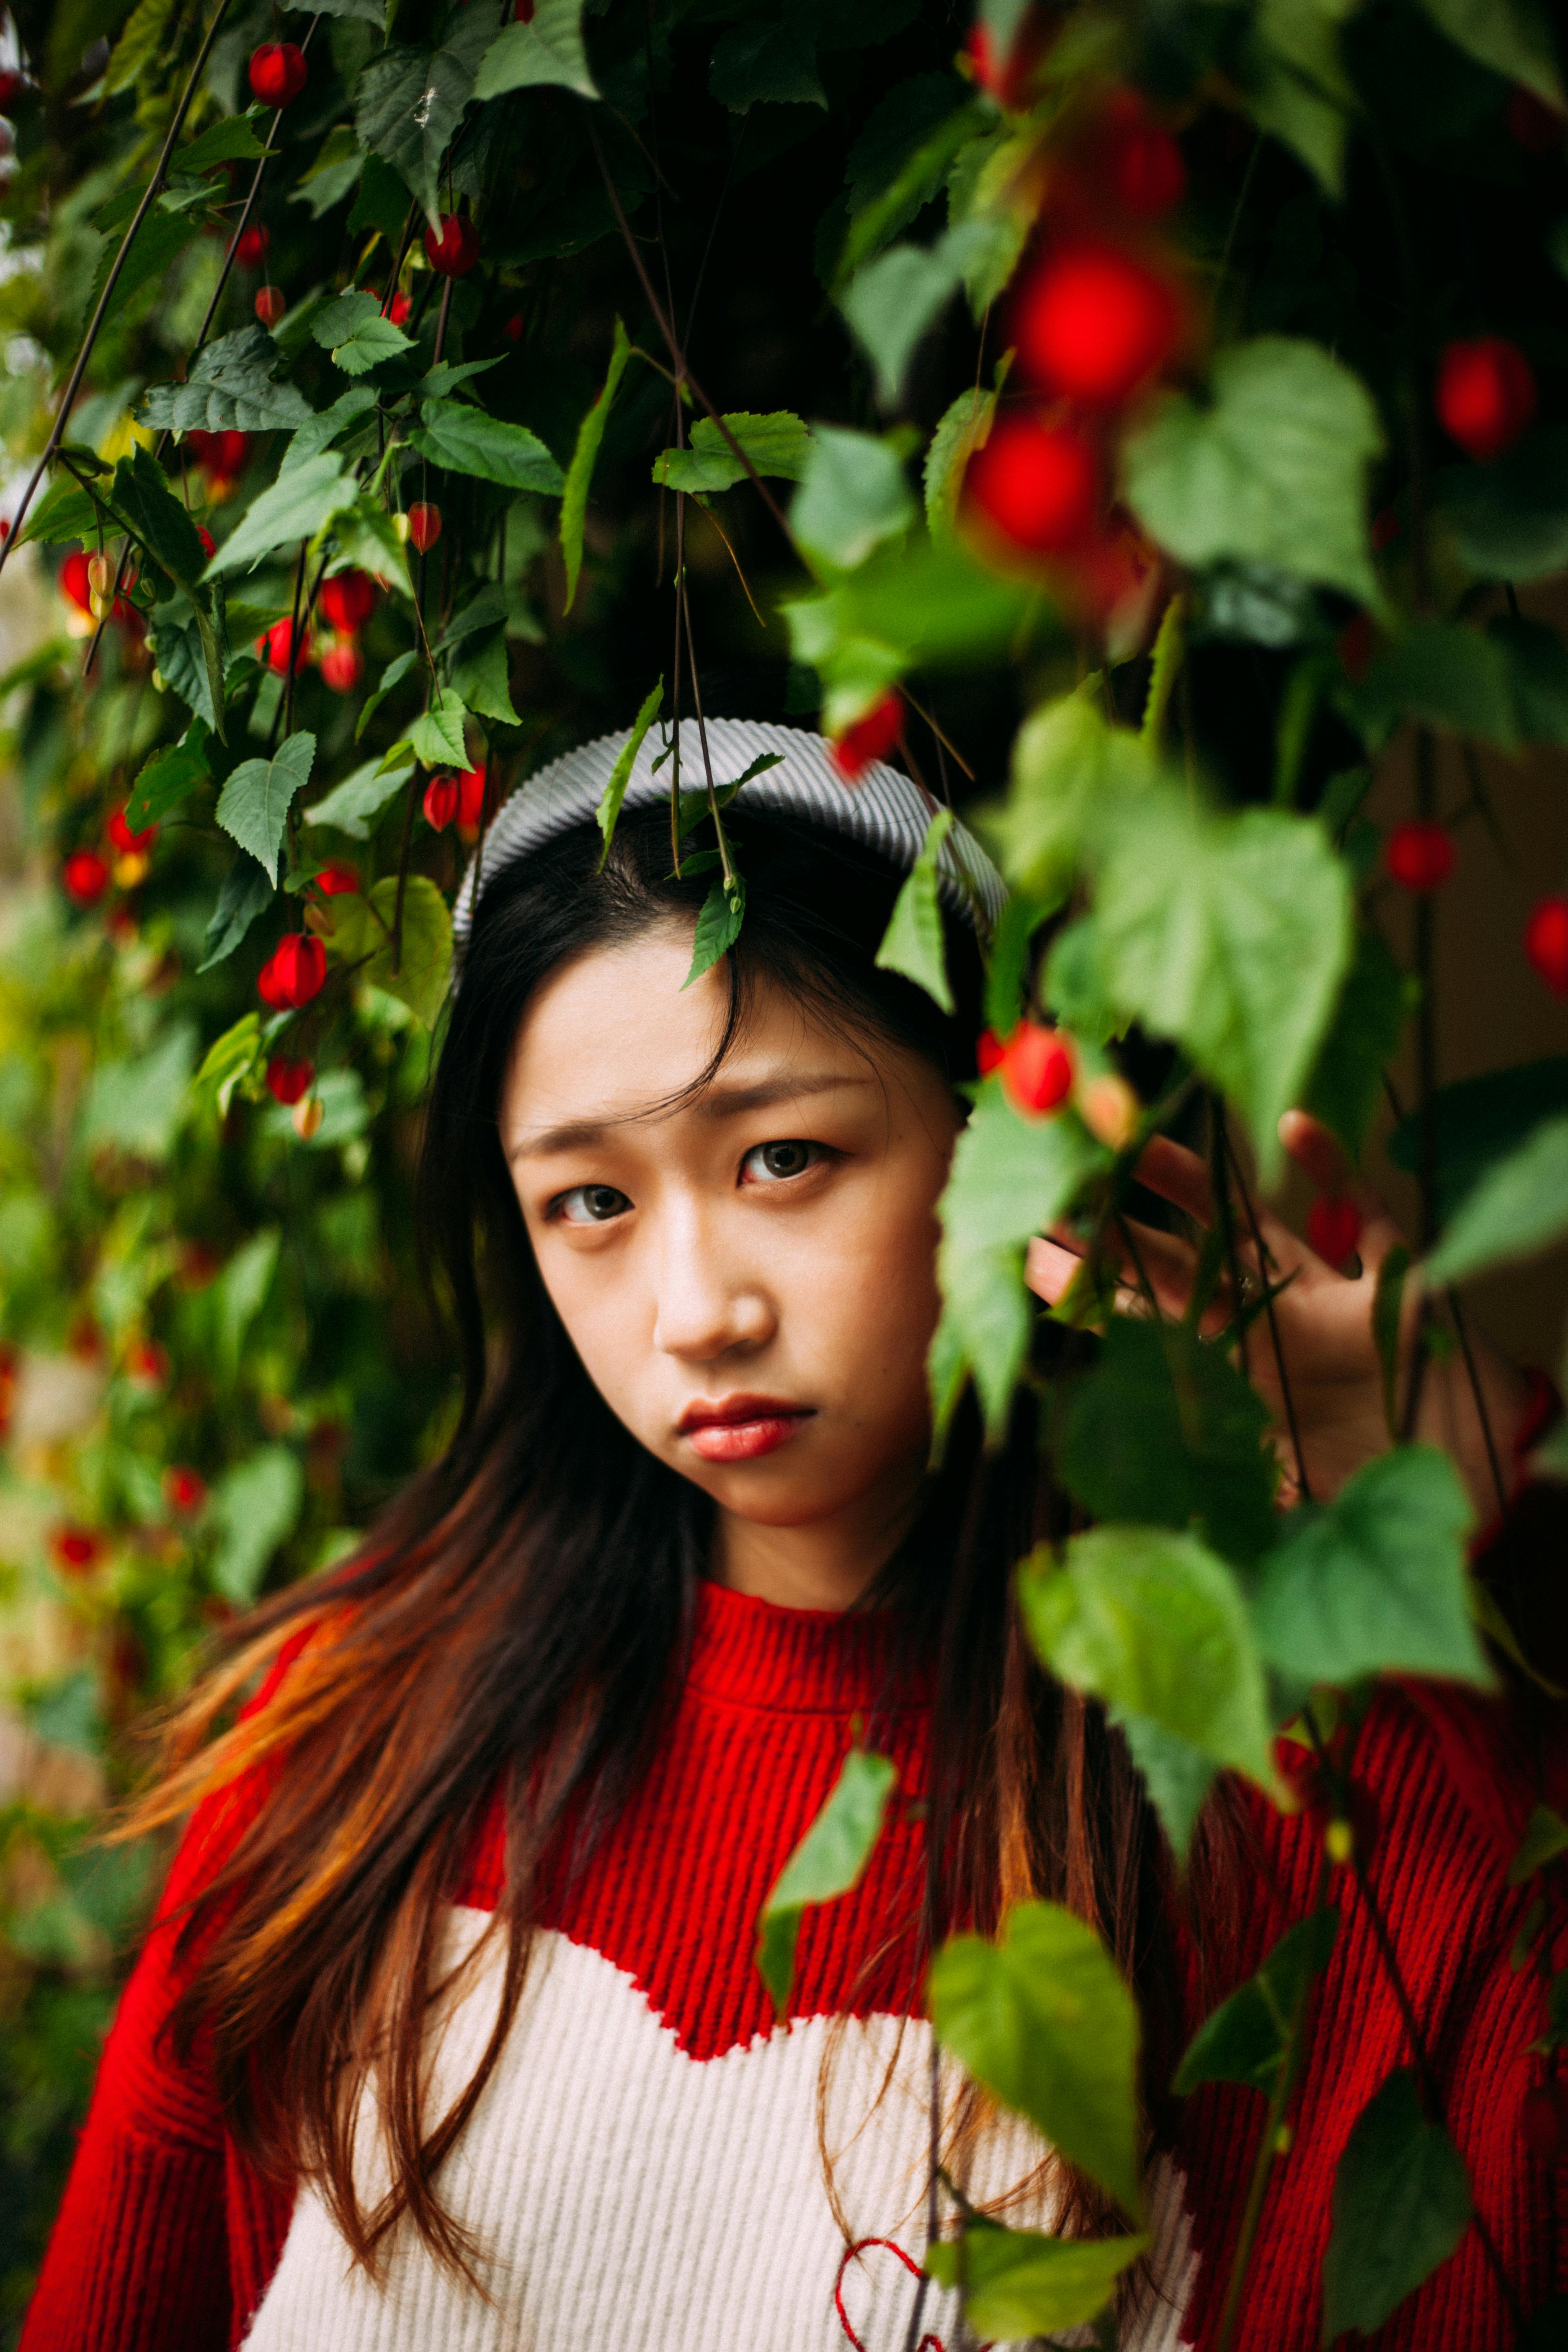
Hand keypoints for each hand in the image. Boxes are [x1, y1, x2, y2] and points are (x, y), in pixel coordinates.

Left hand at [1024, 1109, 1532, 1516]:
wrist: (1457, 1482)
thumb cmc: (1366, 1481)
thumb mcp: (1274, 1507)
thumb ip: (1212, 1518)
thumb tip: (1138, 1548)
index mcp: (1233, 1374)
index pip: (1147, 1324)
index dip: (1093, 1292)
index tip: (1034, 1257)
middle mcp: (1266, 1325)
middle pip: (1178, 1266)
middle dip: (1121, 1231)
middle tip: (1058, 1184)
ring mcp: (1323, 1296)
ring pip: (1248, 1228)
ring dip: (1197, 1186)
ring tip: (1141, 1143)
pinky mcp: (1392, 1281)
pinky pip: (1363, 1214)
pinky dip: (1336, 1170)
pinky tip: (1299, 1127)